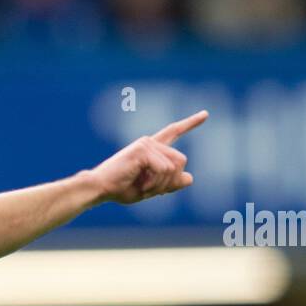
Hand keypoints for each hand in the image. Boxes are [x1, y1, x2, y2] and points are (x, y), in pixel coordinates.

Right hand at [88, 110, 206, 205]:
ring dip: (161, 184)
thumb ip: (169, 183)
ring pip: (173, 168)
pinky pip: (163, 170)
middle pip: (181, 161)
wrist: (99, 188)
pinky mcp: (143, 150)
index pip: (173, 132)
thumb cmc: (120, 188)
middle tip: (150, 191)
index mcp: (151, 149)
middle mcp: (150, 142)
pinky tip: (140, 185)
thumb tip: (190, 178)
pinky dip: (154, 183)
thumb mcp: (150, 188)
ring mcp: (146, 144)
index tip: (206, 114)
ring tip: (142, 187)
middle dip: (170, 182)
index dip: (190, 123)